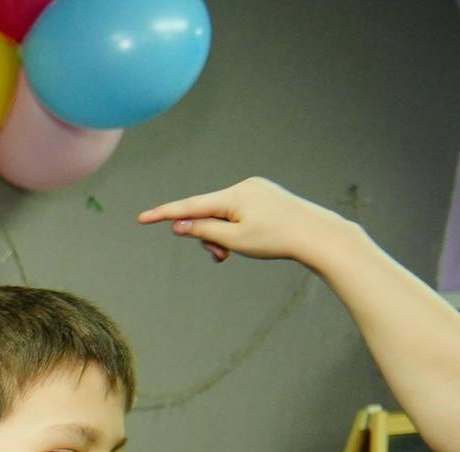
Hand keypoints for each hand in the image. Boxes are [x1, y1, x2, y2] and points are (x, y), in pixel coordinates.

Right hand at [137, 177, 352, 266]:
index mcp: (234, 195)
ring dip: (221, 234)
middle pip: (209, 212)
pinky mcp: (265, 196)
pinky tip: (247, 240)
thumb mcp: (234, 240)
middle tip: (219, 257)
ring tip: (233, 253)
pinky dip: (234, 228)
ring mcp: (256, 189)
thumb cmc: (277, 238)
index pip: (191, 206)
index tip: (142, 218)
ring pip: (224, 214)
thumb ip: (204, 231)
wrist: (317, 235)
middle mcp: (244, 186)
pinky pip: (238, 212)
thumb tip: (180, 224)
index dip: (165, 214)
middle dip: (207, 235)